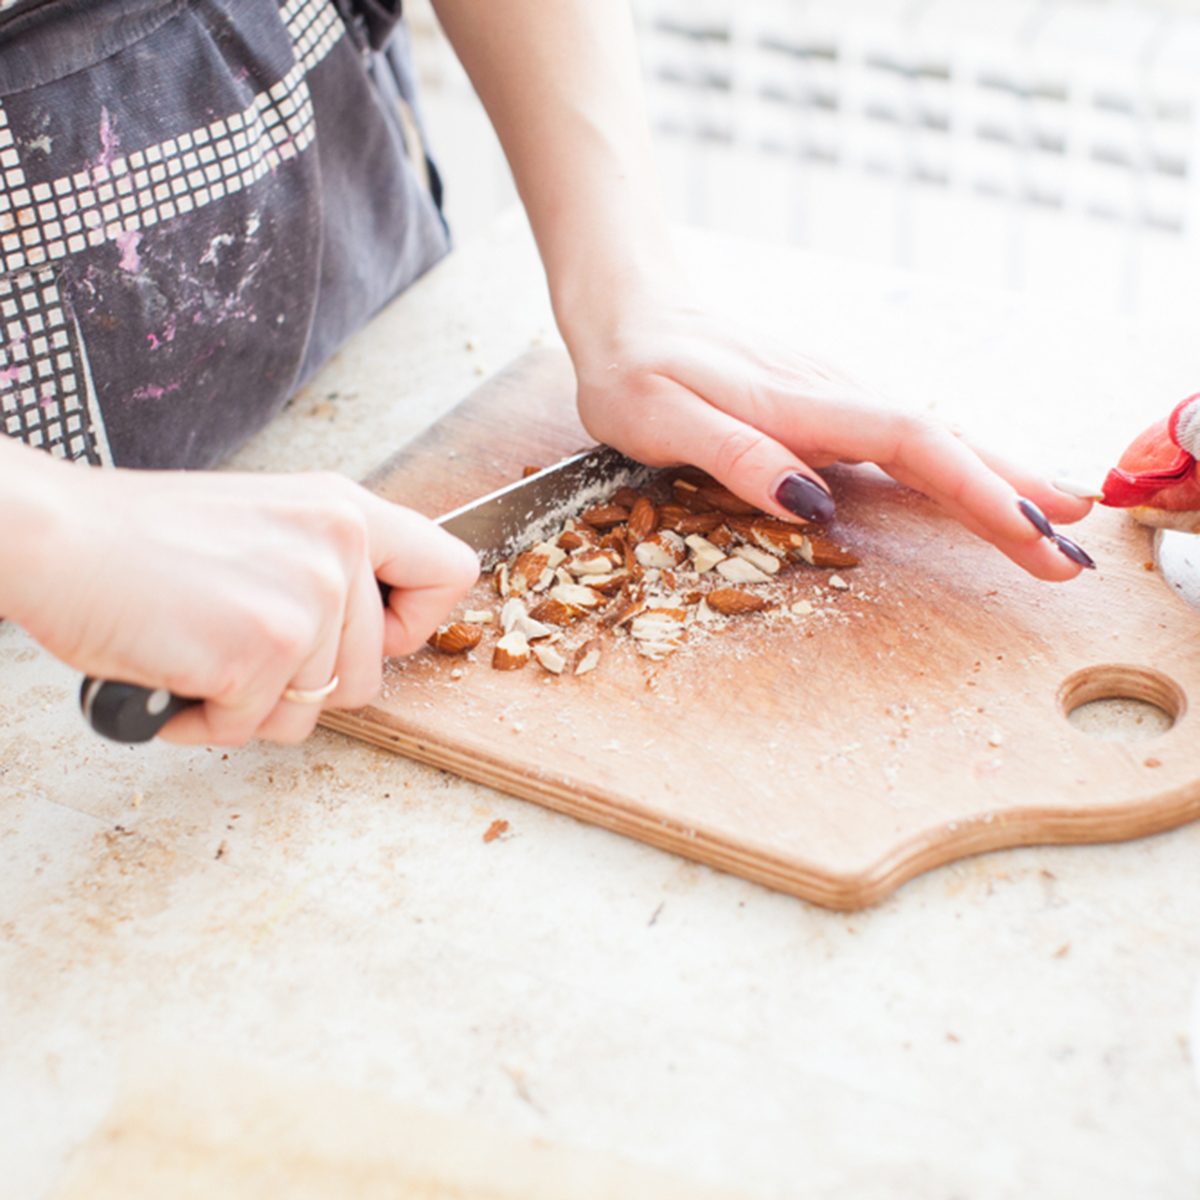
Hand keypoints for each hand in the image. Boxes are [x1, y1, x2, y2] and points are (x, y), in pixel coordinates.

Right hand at [16, 463, 478, 745]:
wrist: (55, 538)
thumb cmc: (144, 539)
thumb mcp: (267, 524)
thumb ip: (329, 566)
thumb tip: (371, 633)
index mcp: (345, 511)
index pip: (450, 572)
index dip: (413, 623)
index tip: (368, 635)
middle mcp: (338, 547)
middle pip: (370, 673)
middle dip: (302, 686)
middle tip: (240, 650)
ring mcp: (305, 599)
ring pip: (314, 711)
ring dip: (250, 704)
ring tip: (200, 653)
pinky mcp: (261, 649)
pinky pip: (252, 728)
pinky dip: (207, 721)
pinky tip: (175, 673)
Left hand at [567, 292, 1094, 579]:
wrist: (629, 310)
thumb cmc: (635, 371)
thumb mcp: (661, 420)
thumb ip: (736, 457)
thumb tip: (815, 504)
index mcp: (799, 402)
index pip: (911, 444)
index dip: (977, 492)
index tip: (1033, 533)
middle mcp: (833, 393)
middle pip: (944, 442)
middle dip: (1013, 495)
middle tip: (1073, 552)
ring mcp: (836, 395)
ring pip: (935, 437)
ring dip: (999, 479)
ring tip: (1059, 520)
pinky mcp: (829, 402)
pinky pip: (908, 436)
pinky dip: (957, 463)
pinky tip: (983, 482)